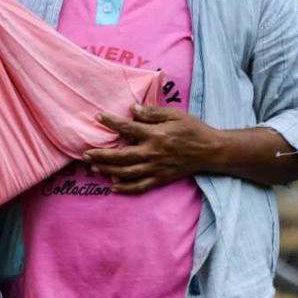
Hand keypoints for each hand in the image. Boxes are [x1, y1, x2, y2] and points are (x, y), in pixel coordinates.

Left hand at [84, 104, 219, 193]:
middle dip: (101, 155)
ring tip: (94, 167)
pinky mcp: (161, 179)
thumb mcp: (175, 115)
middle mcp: (153, 153)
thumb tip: (133, 109)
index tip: (98, 117)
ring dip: (108, 170)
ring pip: (127, 172)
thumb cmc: (194, 129)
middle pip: (121, 156)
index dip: (112, 122)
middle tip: (86, 153)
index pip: (128, 129)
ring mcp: (156, 168)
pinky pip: (140, 186)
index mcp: (156, 135)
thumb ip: (153, 113)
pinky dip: (125, 188)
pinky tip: (113, 186)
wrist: (212, 151)